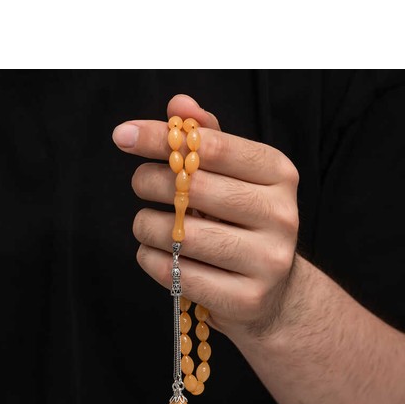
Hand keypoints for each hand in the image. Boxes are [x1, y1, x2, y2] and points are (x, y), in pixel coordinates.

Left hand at [113, 94, 298, 341]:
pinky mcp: (246, 299)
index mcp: (279, 174)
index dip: (162, 137)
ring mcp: (267, 261)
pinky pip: (178, 273)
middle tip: (139, 183)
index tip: (124, 136)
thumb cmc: (242, 225)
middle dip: (150, 182)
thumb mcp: (235, 178)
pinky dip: (152, 260)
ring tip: (146, 224)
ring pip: (181, 235)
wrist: (272, 292)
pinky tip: (154, 253)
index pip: (212, 146)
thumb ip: (209, 140)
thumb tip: (179, 104)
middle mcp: (281, 215)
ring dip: (147, 226)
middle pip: (194, 188)